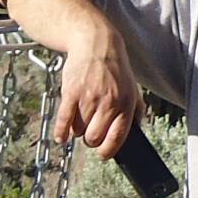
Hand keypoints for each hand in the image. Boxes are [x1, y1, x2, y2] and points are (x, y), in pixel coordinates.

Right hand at [54, 35, 143, 155]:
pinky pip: (64, 120)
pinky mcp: (71, 92)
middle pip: (94, 138)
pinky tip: (61, 137)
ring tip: (79, 122)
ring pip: (79, 130)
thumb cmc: (114, 67)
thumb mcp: (132, 87)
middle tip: (89, 135)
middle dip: (91, 141)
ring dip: (78, 131)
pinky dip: (61, 132)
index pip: (117, 138)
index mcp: (125, 104)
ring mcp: (88, 98)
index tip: (103, 154)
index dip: (107, 151)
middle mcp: (108, 103)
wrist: (95, 43)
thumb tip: (136, 130)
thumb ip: (136, 110)